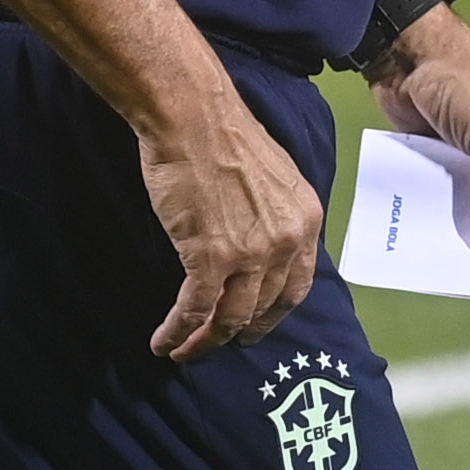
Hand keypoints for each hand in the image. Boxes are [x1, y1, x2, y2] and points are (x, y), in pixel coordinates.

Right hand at [139, 95, 323, 361]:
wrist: (193, 117)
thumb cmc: (225, 137)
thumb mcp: (276, 178)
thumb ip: (278, 216)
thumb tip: (266, 245)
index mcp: (306, 220)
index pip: (297, 287)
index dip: (274, 314)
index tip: (255, 326)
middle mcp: (286, 242)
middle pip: (264, 308)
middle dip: (239, 333)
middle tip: (218, 343)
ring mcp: (250, 253)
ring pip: (230, 318)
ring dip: (205, 342)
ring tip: (185, 351)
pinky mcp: (210, 257)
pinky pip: (195, 310)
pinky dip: (178, 332)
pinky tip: (164, 341)